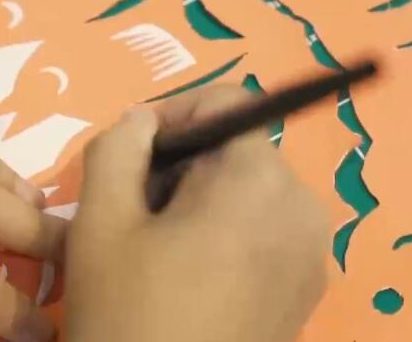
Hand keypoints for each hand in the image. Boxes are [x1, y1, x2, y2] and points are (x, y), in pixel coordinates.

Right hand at [64, 85, 328, 341]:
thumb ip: (117, 146)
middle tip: (131, 209)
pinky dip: (223, 235)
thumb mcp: (100, 218)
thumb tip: (142, 121)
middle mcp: (305, 209)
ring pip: (248, 193)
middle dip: (180, 165)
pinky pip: (264, 234)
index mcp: (261, 180)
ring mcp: (311, 255)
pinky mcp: (305, 293)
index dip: (168, 116)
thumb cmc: (128, 310)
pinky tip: (182, 277)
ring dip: (197, 200)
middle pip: (237, 149)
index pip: (224, 101)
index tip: (127, 157)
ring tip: (152, 247)